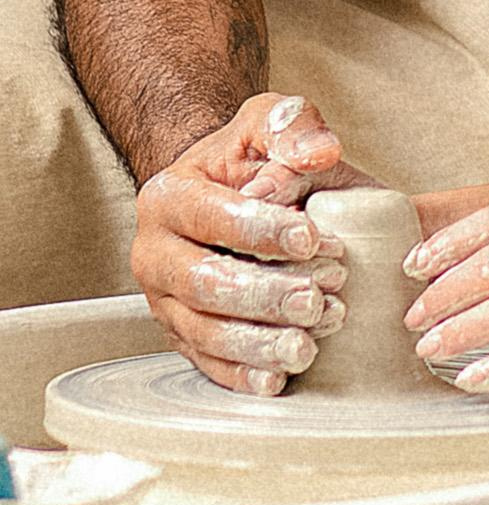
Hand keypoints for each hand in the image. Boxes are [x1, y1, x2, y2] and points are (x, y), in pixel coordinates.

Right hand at [133, 93, 357, 391]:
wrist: (227, 194)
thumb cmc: (251, 161)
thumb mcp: (268, 124)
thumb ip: (293, 126)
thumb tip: (318, 152)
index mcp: (167, 197)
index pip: (213, 218)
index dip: (262, 231)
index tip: (312, 239)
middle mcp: (154, 253)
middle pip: (206, 283)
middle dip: (265, 295)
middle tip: (317, 300)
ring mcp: (164, 301)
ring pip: (204, 331)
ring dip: (258, 342)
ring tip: (307, 344)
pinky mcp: (182, 337)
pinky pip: (206, 364)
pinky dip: (241, 375)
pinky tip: (277, 379)